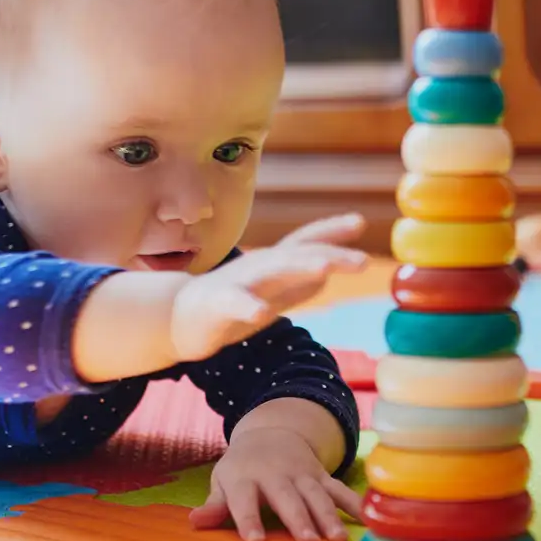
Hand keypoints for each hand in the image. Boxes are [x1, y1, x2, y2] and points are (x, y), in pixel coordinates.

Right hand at [168, 214, 367, 360]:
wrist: (177, 318)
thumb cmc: (229, 305)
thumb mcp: (269, 295)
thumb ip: (297, 286)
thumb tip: (328, 275)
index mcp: (273, 265)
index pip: (305, 243)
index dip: (331, 232)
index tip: (360, 222)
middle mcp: (258, 267)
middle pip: (297, 255)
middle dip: (330, 254)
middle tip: (363, 261)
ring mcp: (237, 283)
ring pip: (270, 272)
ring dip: (298, 268)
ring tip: (324, 269)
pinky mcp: (216, 305)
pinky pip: (233, 304)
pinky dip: (249, 307)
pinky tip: (263, 313)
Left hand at [189, 425, 364, 540]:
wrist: (271, 433)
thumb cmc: (242, 468)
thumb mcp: (223, 481)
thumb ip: (215, 505)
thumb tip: (195, 522)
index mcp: (246, 478)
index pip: (245, 500)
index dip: (249, 519)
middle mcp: (276, 474)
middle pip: (288, 498)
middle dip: (298, 520)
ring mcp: (303, 474)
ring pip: (317, 495)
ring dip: (328, 516)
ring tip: (336, 540)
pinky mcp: (322, 475)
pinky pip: (339, 490)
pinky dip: (354, 504)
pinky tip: (366, 521)